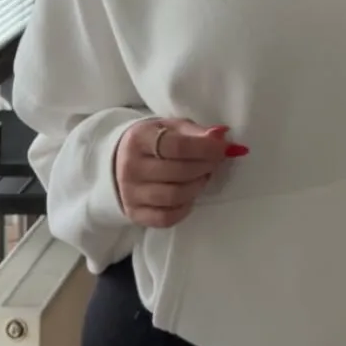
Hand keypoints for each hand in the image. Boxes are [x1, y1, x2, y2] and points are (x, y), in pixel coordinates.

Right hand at [114, 118, 246, 228]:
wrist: (120, 160)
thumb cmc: (154, 141)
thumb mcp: (172, 127)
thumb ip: (197, 132)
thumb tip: (222, 136)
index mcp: (139, 139)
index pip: (178, 146)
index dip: (206, 148)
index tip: (224, 148)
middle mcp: (130, 167)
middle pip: (179, 172)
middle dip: (206, 167)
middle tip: (215, 162)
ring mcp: (130, 193)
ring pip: (175, 196)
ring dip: (197, 186)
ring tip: (202, 177)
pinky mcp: (134, 213)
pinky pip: (166, 218)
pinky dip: (184, 209)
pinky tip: (188, 196)